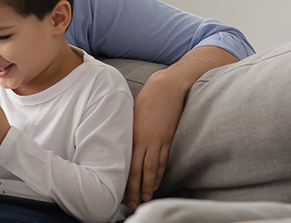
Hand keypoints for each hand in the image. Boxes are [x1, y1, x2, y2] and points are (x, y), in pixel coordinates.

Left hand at [124, 71, 185, 209]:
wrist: (168, 87)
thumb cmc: (147, 97)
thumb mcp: (132, 115)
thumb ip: (130, 131)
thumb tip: (125, 143)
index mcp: (132, 135)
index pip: (128, 163)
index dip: (125, 180)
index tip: (121, 192)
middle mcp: (144, 140)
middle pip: (139, 171)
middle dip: (135, 189)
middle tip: (131, 204)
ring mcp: (158, 140)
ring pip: (153, 169)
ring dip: (149, 185)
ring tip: (145, 198)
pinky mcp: (169, 138)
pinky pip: (164, 160)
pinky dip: (160, 173)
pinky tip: (157, 182)